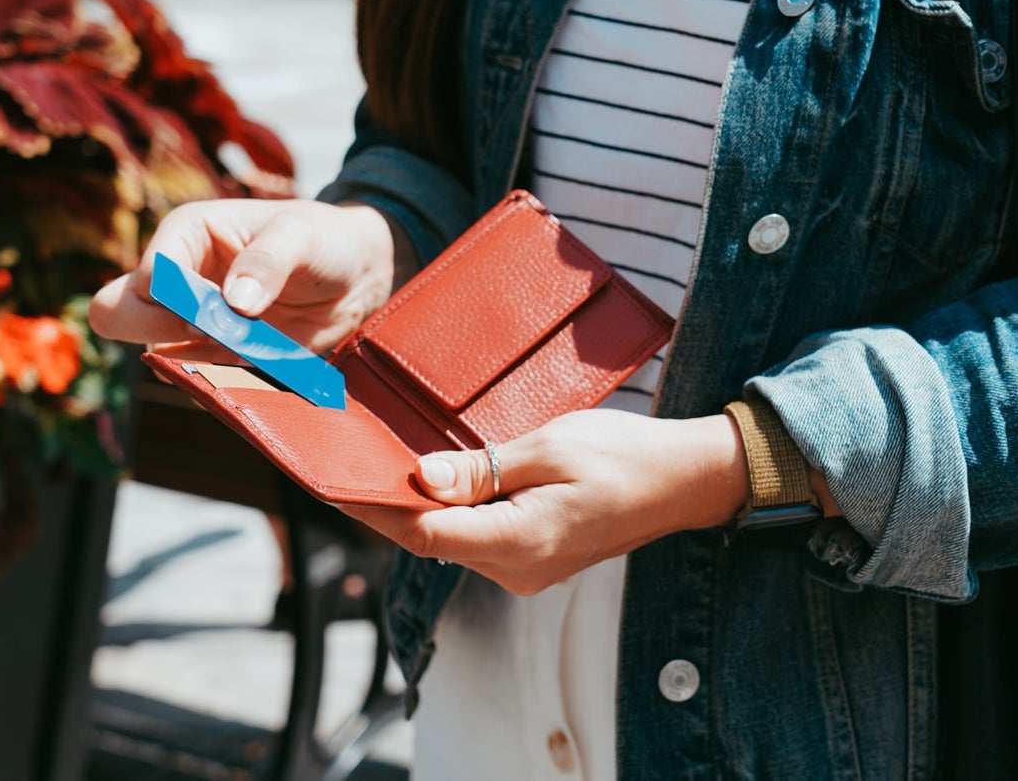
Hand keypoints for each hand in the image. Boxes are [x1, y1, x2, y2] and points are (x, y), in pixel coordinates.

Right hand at [89, 199, 410, 351]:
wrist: (357, 274)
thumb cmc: (325, 238)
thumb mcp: (302, 236)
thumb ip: (268, 262)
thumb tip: (235, 303)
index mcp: (186, 234)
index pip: (150, 275)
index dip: (179, 300)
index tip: (228, 308)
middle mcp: (177, 276)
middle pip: (116, 312)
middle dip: (160, 329)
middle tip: (219, 331)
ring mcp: (190, 318)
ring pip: (148, 349)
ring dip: (193, 360)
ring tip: (251, 345)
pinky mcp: (213, 353)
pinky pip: (189, 376)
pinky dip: (216, 380)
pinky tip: (258, 363)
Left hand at [339, 410, 751, 595]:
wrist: (683, 481)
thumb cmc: (624, 456)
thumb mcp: (548, 447)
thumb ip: (481, 469)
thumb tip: (422, 478)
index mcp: (519, 541)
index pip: (423, 532)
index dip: (374, 508)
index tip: (334, 482)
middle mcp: (518, 569)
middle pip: (431, 540)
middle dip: (390, 504)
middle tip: (347, 463)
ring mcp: (527, 571)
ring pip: (453, 540)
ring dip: (424, 507)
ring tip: (386, 465)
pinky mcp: (534, 561)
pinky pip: (479, 538)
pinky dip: (455, 512)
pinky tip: (442, 482)